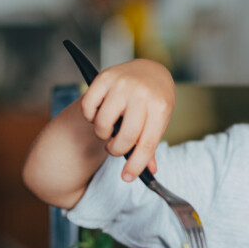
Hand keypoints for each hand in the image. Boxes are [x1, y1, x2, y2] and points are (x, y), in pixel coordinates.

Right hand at [78, 59, 175, 181]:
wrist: (150, 70)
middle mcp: (142, 94)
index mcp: (160, 107)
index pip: (146, 144)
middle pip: (124, 137)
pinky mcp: (104, 78)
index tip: (126, 177)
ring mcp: (122, 84)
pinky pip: (88, 108)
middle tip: (115, 147)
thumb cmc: (155, 101)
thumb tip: (149, 171)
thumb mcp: (160, 120)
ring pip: (103, 124)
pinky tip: (99, 114)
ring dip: (103, 134)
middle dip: (116, 150)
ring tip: (108, 129)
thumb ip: (151, 145)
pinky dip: (90, 117)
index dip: (135, 165)